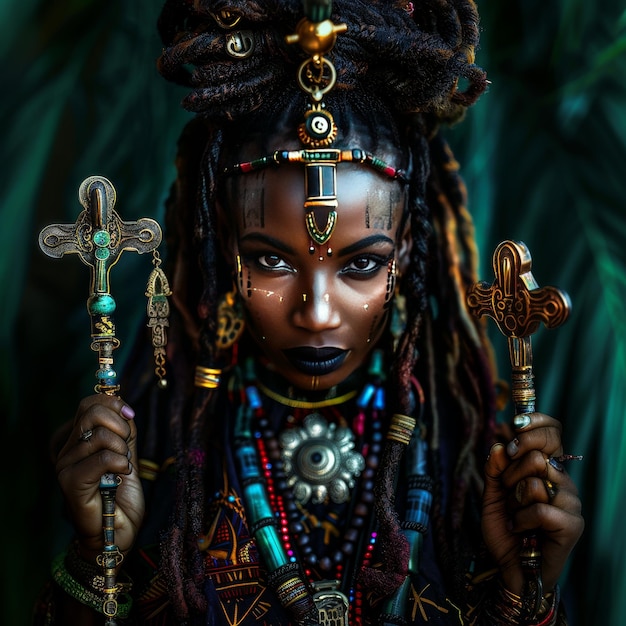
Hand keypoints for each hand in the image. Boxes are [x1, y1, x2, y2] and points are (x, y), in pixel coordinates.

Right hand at [55, 395, 144, 561]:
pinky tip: (121, 475)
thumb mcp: (127, 454)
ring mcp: (66, 467)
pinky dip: (121, 463)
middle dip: (120, 425)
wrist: (116, 532)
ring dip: (123, 449)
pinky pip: (103, 458)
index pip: (89, 404)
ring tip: (123, 467)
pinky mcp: (71, 483)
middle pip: (92, 413)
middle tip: (126, 446)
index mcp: (79, 441)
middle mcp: (67, 451)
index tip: (130, 416)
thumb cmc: (121, 496)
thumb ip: (124, 432)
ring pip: (102, 436)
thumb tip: (124, 408)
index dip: (113, 403)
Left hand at [481, 412, 583, 594]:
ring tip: (516, 515)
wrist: (510, 567)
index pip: (553, 432)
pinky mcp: (572, 526)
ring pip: (535, 482)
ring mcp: (570, 503)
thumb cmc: (505, 528)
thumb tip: (499, 446)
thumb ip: (494, 468)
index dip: (535, 423)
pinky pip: (540, 509)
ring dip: (514, 500)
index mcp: (546, 467)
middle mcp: (562, 480)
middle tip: (507, 491)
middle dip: (511, 473)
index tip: (515, 424)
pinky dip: (521, 520)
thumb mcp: (491, 493)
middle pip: (537, 456)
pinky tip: (520, 529)